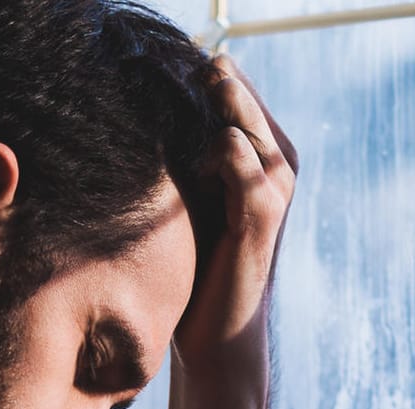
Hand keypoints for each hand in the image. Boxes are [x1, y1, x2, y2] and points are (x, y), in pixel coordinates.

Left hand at [172, 53, 298, 386]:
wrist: (217, 333)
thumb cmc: (197, 268)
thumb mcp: (188, 200)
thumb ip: (182, 156)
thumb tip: (137, 111)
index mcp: (261, 153)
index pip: (231, 86)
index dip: (193, 74)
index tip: (153, 69)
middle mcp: (277, 161)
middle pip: (235, 90)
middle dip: (197, 80)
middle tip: (161, 73)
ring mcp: (275, 183)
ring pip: (239, 115)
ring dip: (206, 109)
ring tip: (179, 120)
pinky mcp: (263, 210)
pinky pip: (237, 154)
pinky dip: (210, 151)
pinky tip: (188, 170)